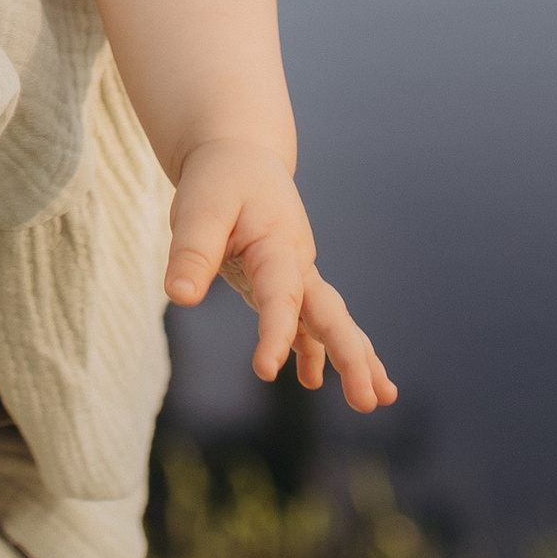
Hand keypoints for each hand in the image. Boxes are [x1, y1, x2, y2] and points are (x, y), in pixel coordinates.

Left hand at [164, 136, 395, 412]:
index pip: (281, 296)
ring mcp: (296, 274)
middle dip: (351, 358)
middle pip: (329, 314)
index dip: (275, 333)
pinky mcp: (285, 282)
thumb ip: (191, 252)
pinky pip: (308, 320)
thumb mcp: (198, 208)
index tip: (264, 372)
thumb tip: (179, 297)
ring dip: (353, 358)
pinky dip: (316, 349)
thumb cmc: (218, 181)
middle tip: (369, 401)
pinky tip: (311, 379)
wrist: (239, 156)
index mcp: (278, 244)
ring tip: (376, 399)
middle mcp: (297, 262)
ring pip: (330, 319)